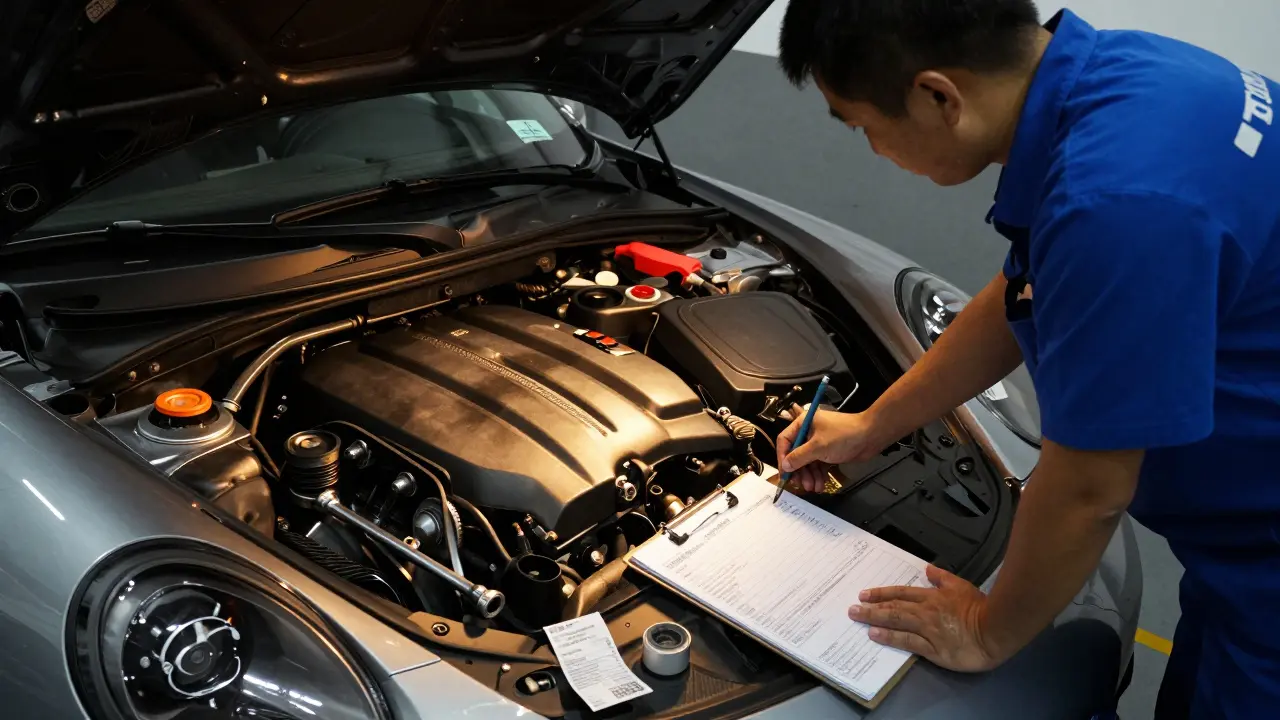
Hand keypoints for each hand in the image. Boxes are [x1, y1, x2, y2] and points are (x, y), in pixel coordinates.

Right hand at [776, 406, 888, 491]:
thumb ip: (799, 457)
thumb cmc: (844, 435)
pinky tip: (820, 484)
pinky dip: (818, 475)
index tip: (785, 473)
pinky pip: (818, 465)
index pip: (785, 440)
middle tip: (800, 484)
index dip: (782, 457)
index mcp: (803, 423)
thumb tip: (785, 465)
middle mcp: (809, 432)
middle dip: (799, 470)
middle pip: (796, 454)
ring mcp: (820, 442)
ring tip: (813, 487)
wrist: (870, 436)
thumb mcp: (818, 447)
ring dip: (809, 475)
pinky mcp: (829, 452)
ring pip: (808, 462)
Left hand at [847, 564, 1006, 672]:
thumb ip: (942, 577)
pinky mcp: (932, 649)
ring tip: (857, 618)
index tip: (865, 594)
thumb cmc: (980, 608)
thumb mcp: (961, 585)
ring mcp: (927, 630)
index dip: (881, 593)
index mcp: (932, 597)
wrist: (995, 630)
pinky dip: (889, 637)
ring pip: (895, 622)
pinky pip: (906, 642)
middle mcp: (925, 612)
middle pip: (893, 607)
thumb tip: (928, 569)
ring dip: (874, 619)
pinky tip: (875, 635)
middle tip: (853, 608)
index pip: (901, 593)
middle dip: (871, 607)